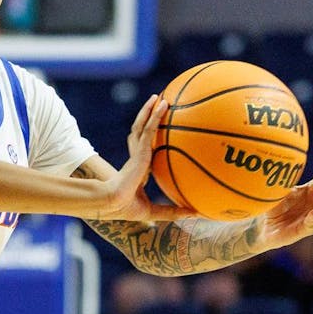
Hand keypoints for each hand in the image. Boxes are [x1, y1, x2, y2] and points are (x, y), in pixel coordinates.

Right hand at [96, 95, 195, 222]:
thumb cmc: (128, 208)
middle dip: (146, 117)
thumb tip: (197, 216)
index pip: (141, 149)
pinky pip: (149, 128)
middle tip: (156, 105)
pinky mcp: (139, 149)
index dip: (146, 138)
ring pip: (142, 125)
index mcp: (138, 168)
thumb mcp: (155, 211)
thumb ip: (174, 211)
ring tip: (158, 97)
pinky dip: (155, 115)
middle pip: (139, 131)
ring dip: (149, 110)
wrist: (115, 202)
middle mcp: (136, 156)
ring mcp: (137, 151)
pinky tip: (163, 104)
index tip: (156, 130)